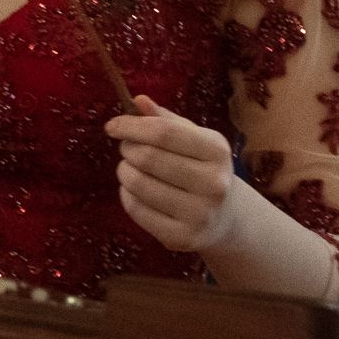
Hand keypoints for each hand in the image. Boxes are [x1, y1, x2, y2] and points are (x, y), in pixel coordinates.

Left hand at [106, 95, 240, 253]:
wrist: (226, 217)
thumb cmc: (203, 169)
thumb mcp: (194, 140)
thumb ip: (166, 120)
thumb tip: (138, 101)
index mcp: (217, 150)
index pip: (163, 132)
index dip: (131, 126)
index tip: (112, 126)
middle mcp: (213, 183)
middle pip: (147, 157)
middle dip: (127, 149)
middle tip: (126, 148)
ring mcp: (199, 213)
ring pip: (138, 184)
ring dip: (124, 171)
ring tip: (129, 169)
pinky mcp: (182, 237)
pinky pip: (136, 210)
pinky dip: (126, 195)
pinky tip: (134, 191)